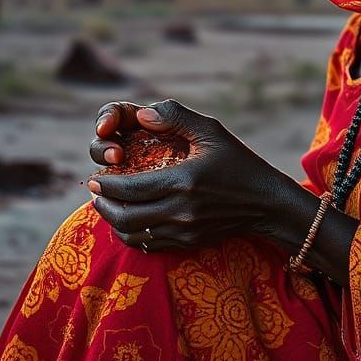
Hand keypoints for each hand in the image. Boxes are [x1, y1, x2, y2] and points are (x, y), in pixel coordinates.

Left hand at [87, 98, 289, 252]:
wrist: (267, 203)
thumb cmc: (239, 162)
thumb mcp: (211, 131)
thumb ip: (176, 116)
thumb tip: (141, 114)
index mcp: (184, 181)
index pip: (131, 189)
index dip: (106, 184)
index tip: (94, 176)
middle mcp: (181, 211)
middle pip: (126, 217)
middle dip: (103, 204)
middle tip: (93, 191)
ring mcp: (185, 231)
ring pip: (134, 235)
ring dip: (113, 222)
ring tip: (105, 205)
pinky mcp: (189, 242)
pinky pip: (149, 245)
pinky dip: (131, 236)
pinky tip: (127, 222)